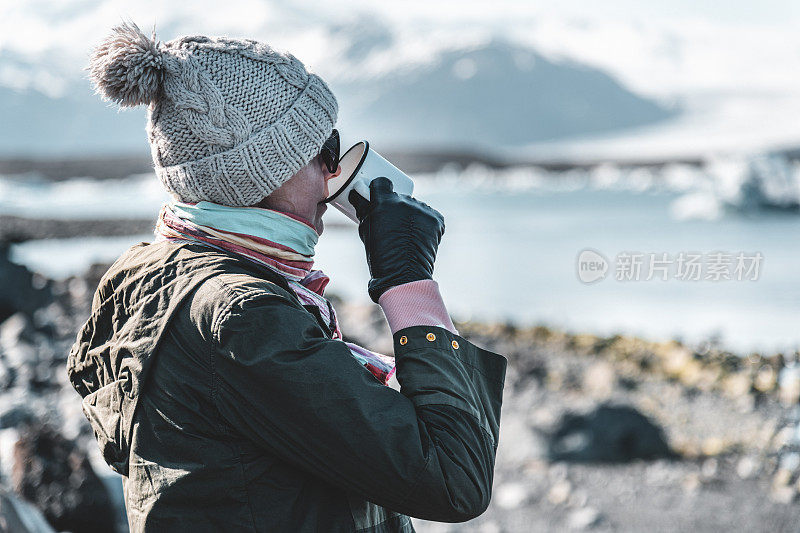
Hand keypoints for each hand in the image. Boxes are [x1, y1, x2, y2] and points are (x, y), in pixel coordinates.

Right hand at [349, 177, 444, 302]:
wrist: (403, 275)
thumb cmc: (380, 256)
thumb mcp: (365, 231)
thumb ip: (364, 209)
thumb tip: (359, 195)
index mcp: (383, 202)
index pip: (382, 183)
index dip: (379, 190)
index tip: (379, 197)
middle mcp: (404, 202)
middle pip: (399, 197)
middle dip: (396, 208)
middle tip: (393, 225)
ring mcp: (422, 210)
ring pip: (415, 206)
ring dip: (411, 215)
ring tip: (406, 235)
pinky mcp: (436, 219)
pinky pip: (429, 215)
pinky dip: (425, 223)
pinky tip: (418, 236)